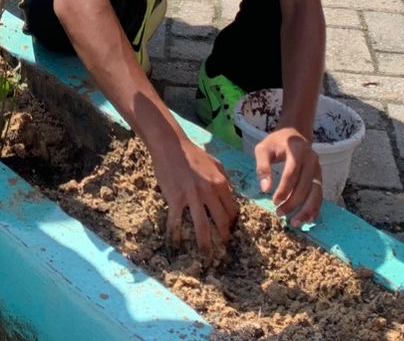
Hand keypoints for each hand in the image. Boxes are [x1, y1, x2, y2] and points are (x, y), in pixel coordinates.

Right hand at [158, 137, 238, 256]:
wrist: (170, 145)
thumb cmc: (193, 154)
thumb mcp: (216, 163)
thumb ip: (226, 179)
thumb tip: (233, 195)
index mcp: (220, 183)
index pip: (232, 210)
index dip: (232, 224)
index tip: (229, 233)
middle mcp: (209, 192)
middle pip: (220, 222)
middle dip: (223, 239)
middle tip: (222, 251)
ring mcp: (192, 196)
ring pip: (202, 227)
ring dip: (205, 245)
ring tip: (206, 258)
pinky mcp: (175, 199)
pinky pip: (177, 222)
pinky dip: (176, 236)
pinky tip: (175, 245)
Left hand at [255, 127, 323, 224]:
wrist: (295, 133)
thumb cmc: (276, 142)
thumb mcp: (263, 148)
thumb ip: (262, 166)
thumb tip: (265, 189)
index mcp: (297, 150)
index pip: (292, 173)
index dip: (284, 189)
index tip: (274, 201)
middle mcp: (312, 159)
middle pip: (305, 185)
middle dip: (293, 202)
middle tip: (279, 213)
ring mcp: (318, 168)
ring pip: (316, 193)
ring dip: (307, 210)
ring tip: (295, 222)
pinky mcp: (320, 176)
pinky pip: (320, 194)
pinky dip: (315, 208)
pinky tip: (308, 220)